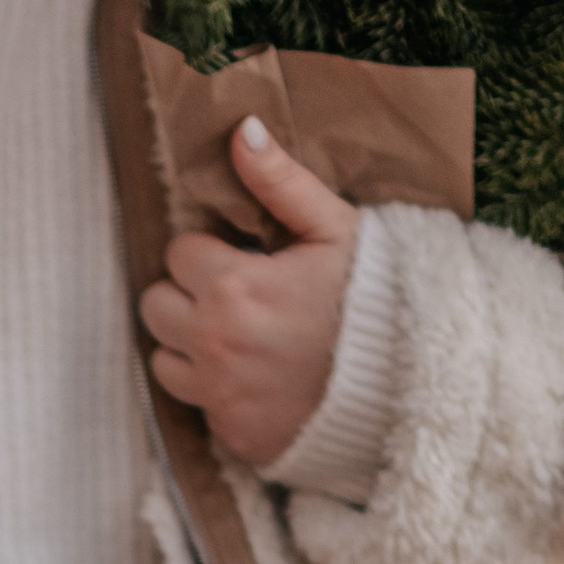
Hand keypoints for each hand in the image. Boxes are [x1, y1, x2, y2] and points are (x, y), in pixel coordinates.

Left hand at [140, 117, 357, 473]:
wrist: (409, 380)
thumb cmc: (374, 295)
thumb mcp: (334, 227)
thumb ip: (280, 181)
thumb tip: (242, 129)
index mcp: (232, 287)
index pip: (177, 254)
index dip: (208, 252)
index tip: (240, 258)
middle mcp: (213, 344)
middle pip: (155, 307)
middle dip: (186, 295)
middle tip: (231, 294)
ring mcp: (218, 395)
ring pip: (163, 361)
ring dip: (188, 346)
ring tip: (237, 335)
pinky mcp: (231, 433)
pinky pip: (200, 407)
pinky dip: (219, 390)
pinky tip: (258, 376)